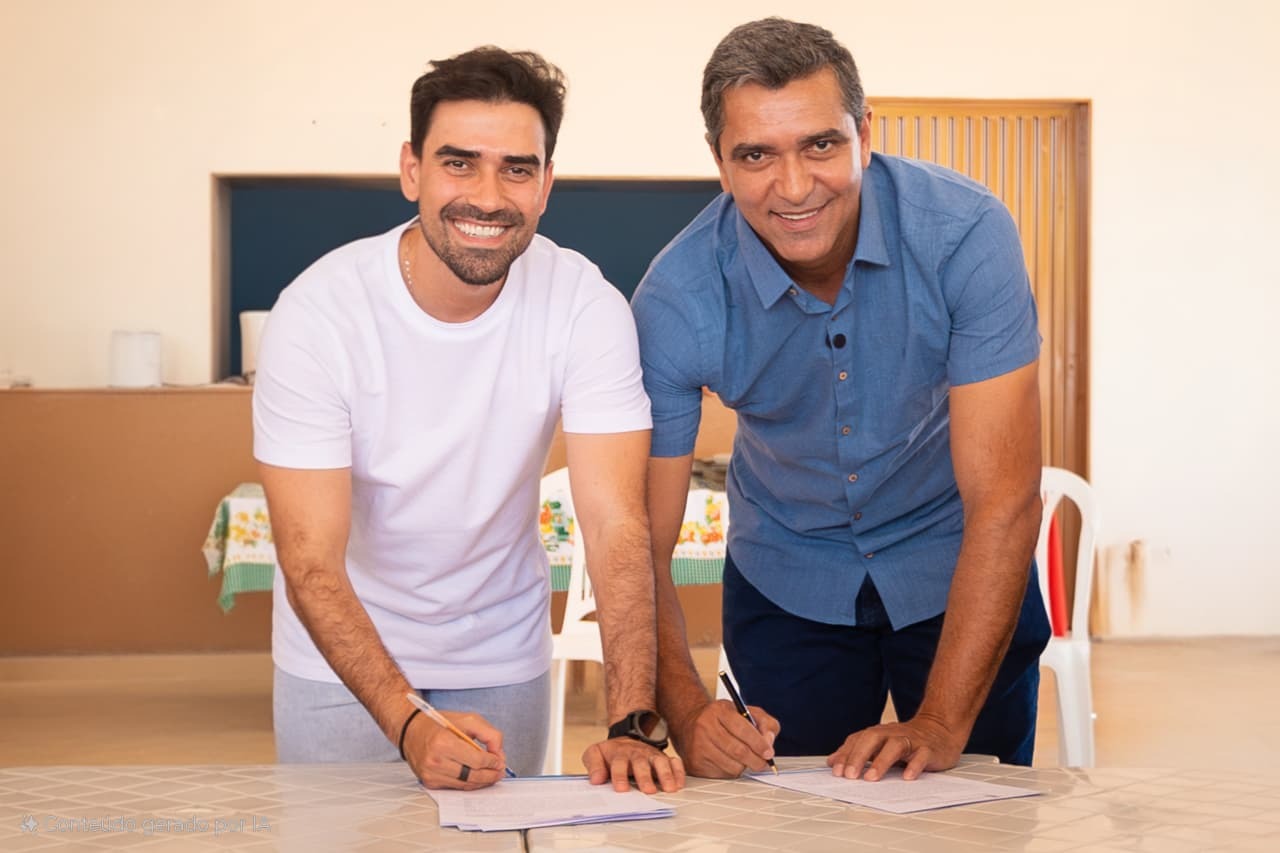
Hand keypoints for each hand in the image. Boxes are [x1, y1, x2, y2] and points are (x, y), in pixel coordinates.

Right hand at [404, 710, 507, 789]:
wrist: (411, 731)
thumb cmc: (439, 724)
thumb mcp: (468, 720)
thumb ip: (488, 734)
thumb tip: (498, 754)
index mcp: (444, 743)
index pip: (476, 760)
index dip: (492, 762)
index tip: (499, 761)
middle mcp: (435, 761)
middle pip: (472, 775)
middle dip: (490, 775)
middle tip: (500, 771)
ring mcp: (431, 774)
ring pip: (465, 784)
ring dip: (482, 782)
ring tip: (492, 775)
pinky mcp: (429, 782)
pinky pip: (455, 787)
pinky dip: (468, 784)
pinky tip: (477, 778)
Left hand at [582, 738, 685, 793]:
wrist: (627, 738)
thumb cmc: (611, 753)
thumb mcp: (595, 753)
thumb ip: (593, 766)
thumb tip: (596, 780)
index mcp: (619, 753)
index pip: (619, 764)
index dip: (620, 776)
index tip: (622, 789)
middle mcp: (637, 754)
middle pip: (641, 764)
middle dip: (645, 777)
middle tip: (649, 791)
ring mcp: (652, 755)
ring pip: (660, 762)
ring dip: (665, 775)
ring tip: (669, 789)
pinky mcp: (664, 758)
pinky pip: (674, 762)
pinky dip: (678, 771)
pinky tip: (680, 783)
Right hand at [671, 699, 778, 778]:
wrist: (691, 722)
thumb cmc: (723, 719)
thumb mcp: (746, 711)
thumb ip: (765, 723)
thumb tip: (768, 742)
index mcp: (719, 710)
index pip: (743, 729)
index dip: (759, 743)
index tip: (768, 753)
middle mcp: (705, 726)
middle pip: (738, 751)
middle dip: (756, 760)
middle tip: (763, 762)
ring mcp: (698, 745)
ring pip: (732, 766)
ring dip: (743, 766)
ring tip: (742, 758)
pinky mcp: (695, 763)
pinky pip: (722, 775)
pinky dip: (731, 771)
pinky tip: (728, 761)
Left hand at [826, 715, 963, 780]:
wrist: (939, 729)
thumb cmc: (906, 740)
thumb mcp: (879, 745)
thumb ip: (856, 752)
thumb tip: (832, 762)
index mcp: (879, 733)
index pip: (858, 740)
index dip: (845, 754)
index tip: (835, 771)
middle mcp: (892, 734)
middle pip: (872, 739)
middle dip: (859, 756)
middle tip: (849, 775)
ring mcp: (911, 740)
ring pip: (895, 746)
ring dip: (882, 761)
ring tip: (872, 778)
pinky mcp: (928, 749)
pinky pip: (921, 756)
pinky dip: (914, 766)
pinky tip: (907, 777)